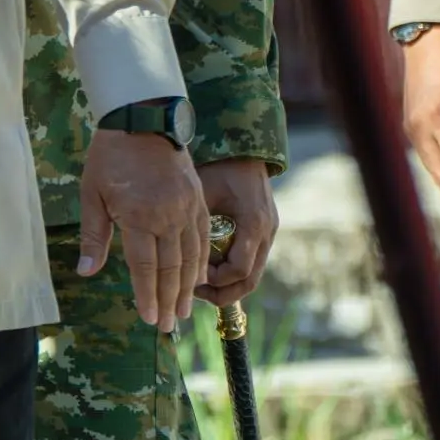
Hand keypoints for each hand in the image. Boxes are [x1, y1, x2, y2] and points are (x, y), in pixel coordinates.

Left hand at [78, 129, 210, 329]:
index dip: (146, 295)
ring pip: (191, 256)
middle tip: (169, 326)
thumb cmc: (111, 154)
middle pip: (171, 268)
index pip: (144, 267)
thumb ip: (94, 235)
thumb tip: (87, 271)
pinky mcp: (197, 199)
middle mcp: (168, 215)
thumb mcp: (92, 193)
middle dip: (169, 300)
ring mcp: (186, 207)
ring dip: (187, 287)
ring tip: (184, 310)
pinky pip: (202, 238)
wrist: (143, 115)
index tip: (149, 319)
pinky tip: (198, 277)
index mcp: (140, 215)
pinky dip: (200, 261)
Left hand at [196, 158, 278, 307]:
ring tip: (199, 283)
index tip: (191, 278)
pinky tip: (209, 266)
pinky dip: (232, 270)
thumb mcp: (202, 194)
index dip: (214, 281)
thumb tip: (169, 256)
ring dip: (227, 284)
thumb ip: (193, 225)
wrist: (242, 147)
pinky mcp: (266, 230)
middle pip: (249, 281)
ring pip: (252, 274)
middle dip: (221, 292)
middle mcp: (266, 232)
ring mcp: (270, 232)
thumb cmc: (218, 167)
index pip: (238, 270)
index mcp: (253, 223)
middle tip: (193, 292)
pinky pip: (252, 260)